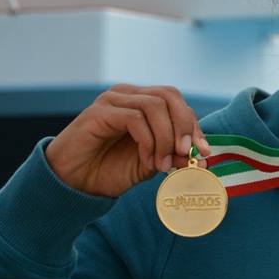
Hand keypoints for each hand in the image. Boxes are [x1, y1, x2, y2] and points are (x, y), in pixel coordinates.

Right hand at [44, 84, 211, 196]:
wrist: (74, 183)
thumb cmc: (109, 170)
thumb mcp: (151, 164)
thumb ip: (174, 156)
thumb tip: (202, 157)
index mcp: (142, 103)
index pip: (176, 102)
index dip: (194, 126)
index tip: (204, 153)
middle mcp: (128, 95)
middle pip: (169, 95)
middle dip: (185, 126)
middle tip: (187, 154)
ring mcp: (112, 101)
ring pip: (154, 106)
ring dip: (166, 138)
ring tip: (163, 165)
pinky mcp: (99, 112)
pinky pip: (134, 119)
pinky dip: (148, 141)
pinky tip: (148, 161)